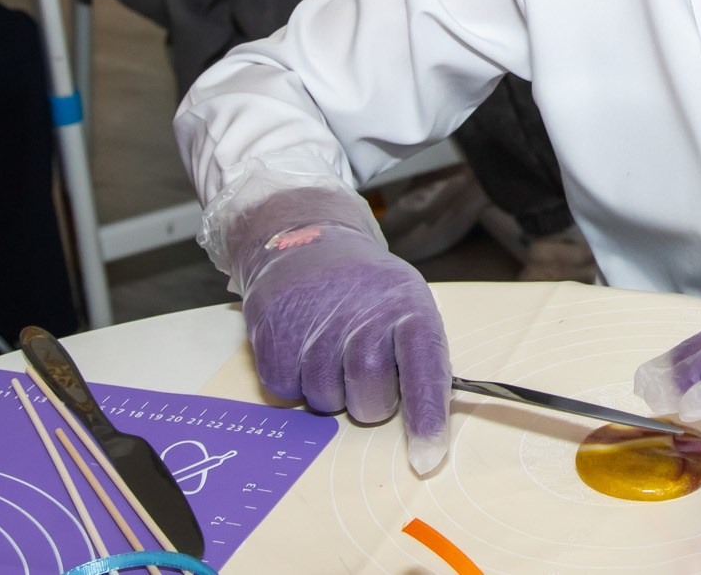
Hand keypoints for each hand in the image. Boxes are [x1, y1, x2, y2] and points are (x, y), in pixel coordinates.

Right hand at [228, 184, 450, 475]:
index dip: (428, 417)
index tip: (427, 460)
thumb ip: (419, 359)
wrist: (306, 239)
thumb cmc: (365, 289)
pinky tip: (300, 346)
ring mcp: (316, 323)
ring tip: (329, 348)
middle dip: (369, 402)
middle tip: (361, 369)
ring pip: (326, 401)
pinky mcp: (272, 333)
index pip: (425, 368)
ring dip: (328, 390)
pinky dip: (293, 382)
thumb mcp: (405, 306)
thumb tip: (427, 432)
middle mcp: (364, 314)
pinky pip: (286, 391)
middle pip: (371, 399)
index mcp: (408, 308)